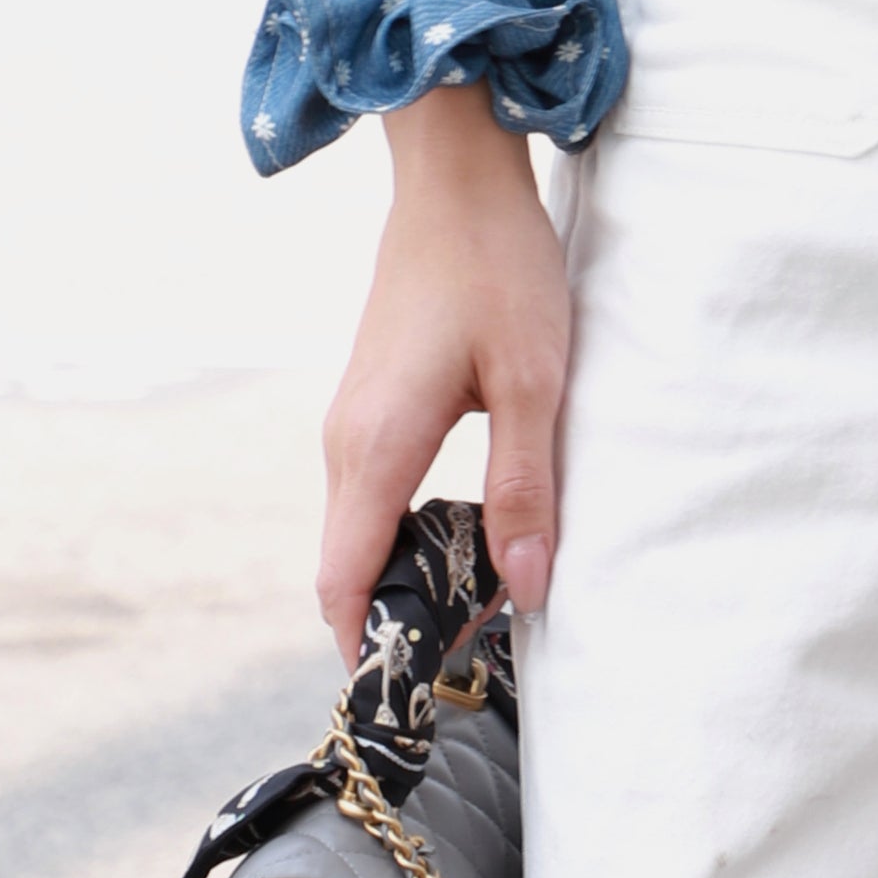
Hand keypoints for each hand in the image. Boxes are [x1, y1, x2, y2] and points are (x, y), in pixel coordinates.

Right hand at [317, 88, 572, 663]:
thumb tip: (527, 590)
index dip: (369, 651)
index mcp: (375, 447)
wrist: (455, 175)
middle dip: (392, 624)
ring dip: (403, 575)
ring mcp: (350, 419)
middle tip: (462, 664)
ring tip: (473, 609)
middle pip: (346, 568)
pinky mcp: (370, 400)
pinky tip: (466, 534)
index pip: (344, 584)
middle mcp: (345, 443)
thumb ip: (526, 488)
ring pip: (358, 531)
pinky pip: (372, 492)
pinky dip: (405, 531)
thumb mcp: (533, 382)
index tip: (409, 702)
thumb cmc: (498, 267)